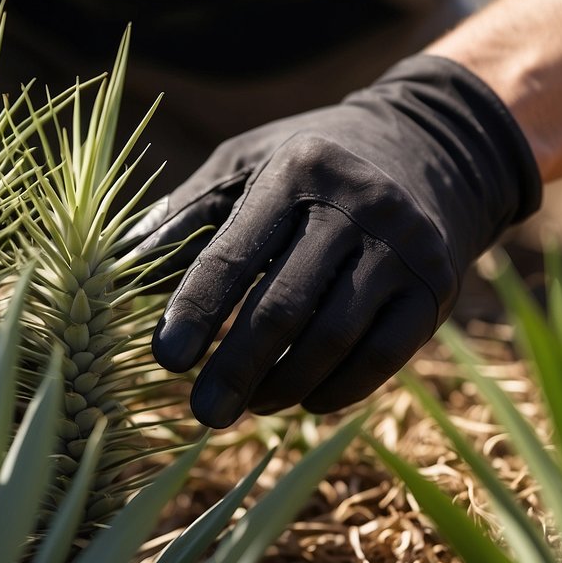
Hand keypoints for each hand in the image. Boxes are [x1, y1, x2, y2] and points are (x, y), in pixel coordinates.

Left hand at [136, 55, 541, 426]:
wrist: (430, 149)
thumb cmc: (308, 167)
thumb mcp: (245, 165)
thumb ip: (188, 215)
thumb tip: (125, 266)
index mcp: (295, 171)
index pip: (234, 254)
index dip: (196, 312)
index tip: (166, 360)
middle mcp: (356, 205)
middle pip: (284, 306)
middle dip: (236, 367)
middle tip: (203, 413)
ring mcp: (404, 247)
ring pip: (334, 338)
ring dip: (284, 384)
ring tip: (248, 405)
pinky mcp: (436, 287)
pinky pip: (384, 356)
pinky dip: (339, 389)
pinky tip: (305, 401)